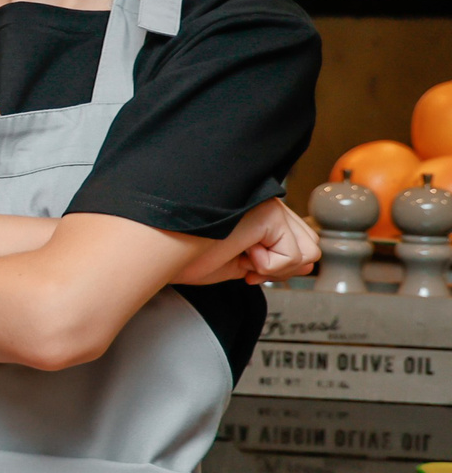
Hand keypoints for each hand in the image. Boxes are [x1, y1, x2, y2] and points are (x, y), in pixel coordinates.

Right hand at [181, 197, 319, 286]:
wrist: (162, 252)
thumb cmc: (186, 256)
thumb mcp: (238, 264)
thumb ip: (272, 262)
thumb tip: (309, 265)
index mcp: (256, 211)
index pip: (296, 241)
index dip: (277, 265)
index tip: (246, 269)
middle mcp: (266, 203)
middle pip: (310, 245)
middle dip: (283, 268)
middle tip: (249, 267)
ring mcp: (269, 205)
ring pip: (309, 251)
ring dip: (277, 267)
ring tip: (245, 258)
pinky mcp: (270, 213)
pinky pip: (292, 255)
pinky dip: (268, 266)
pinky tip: (242, 253)